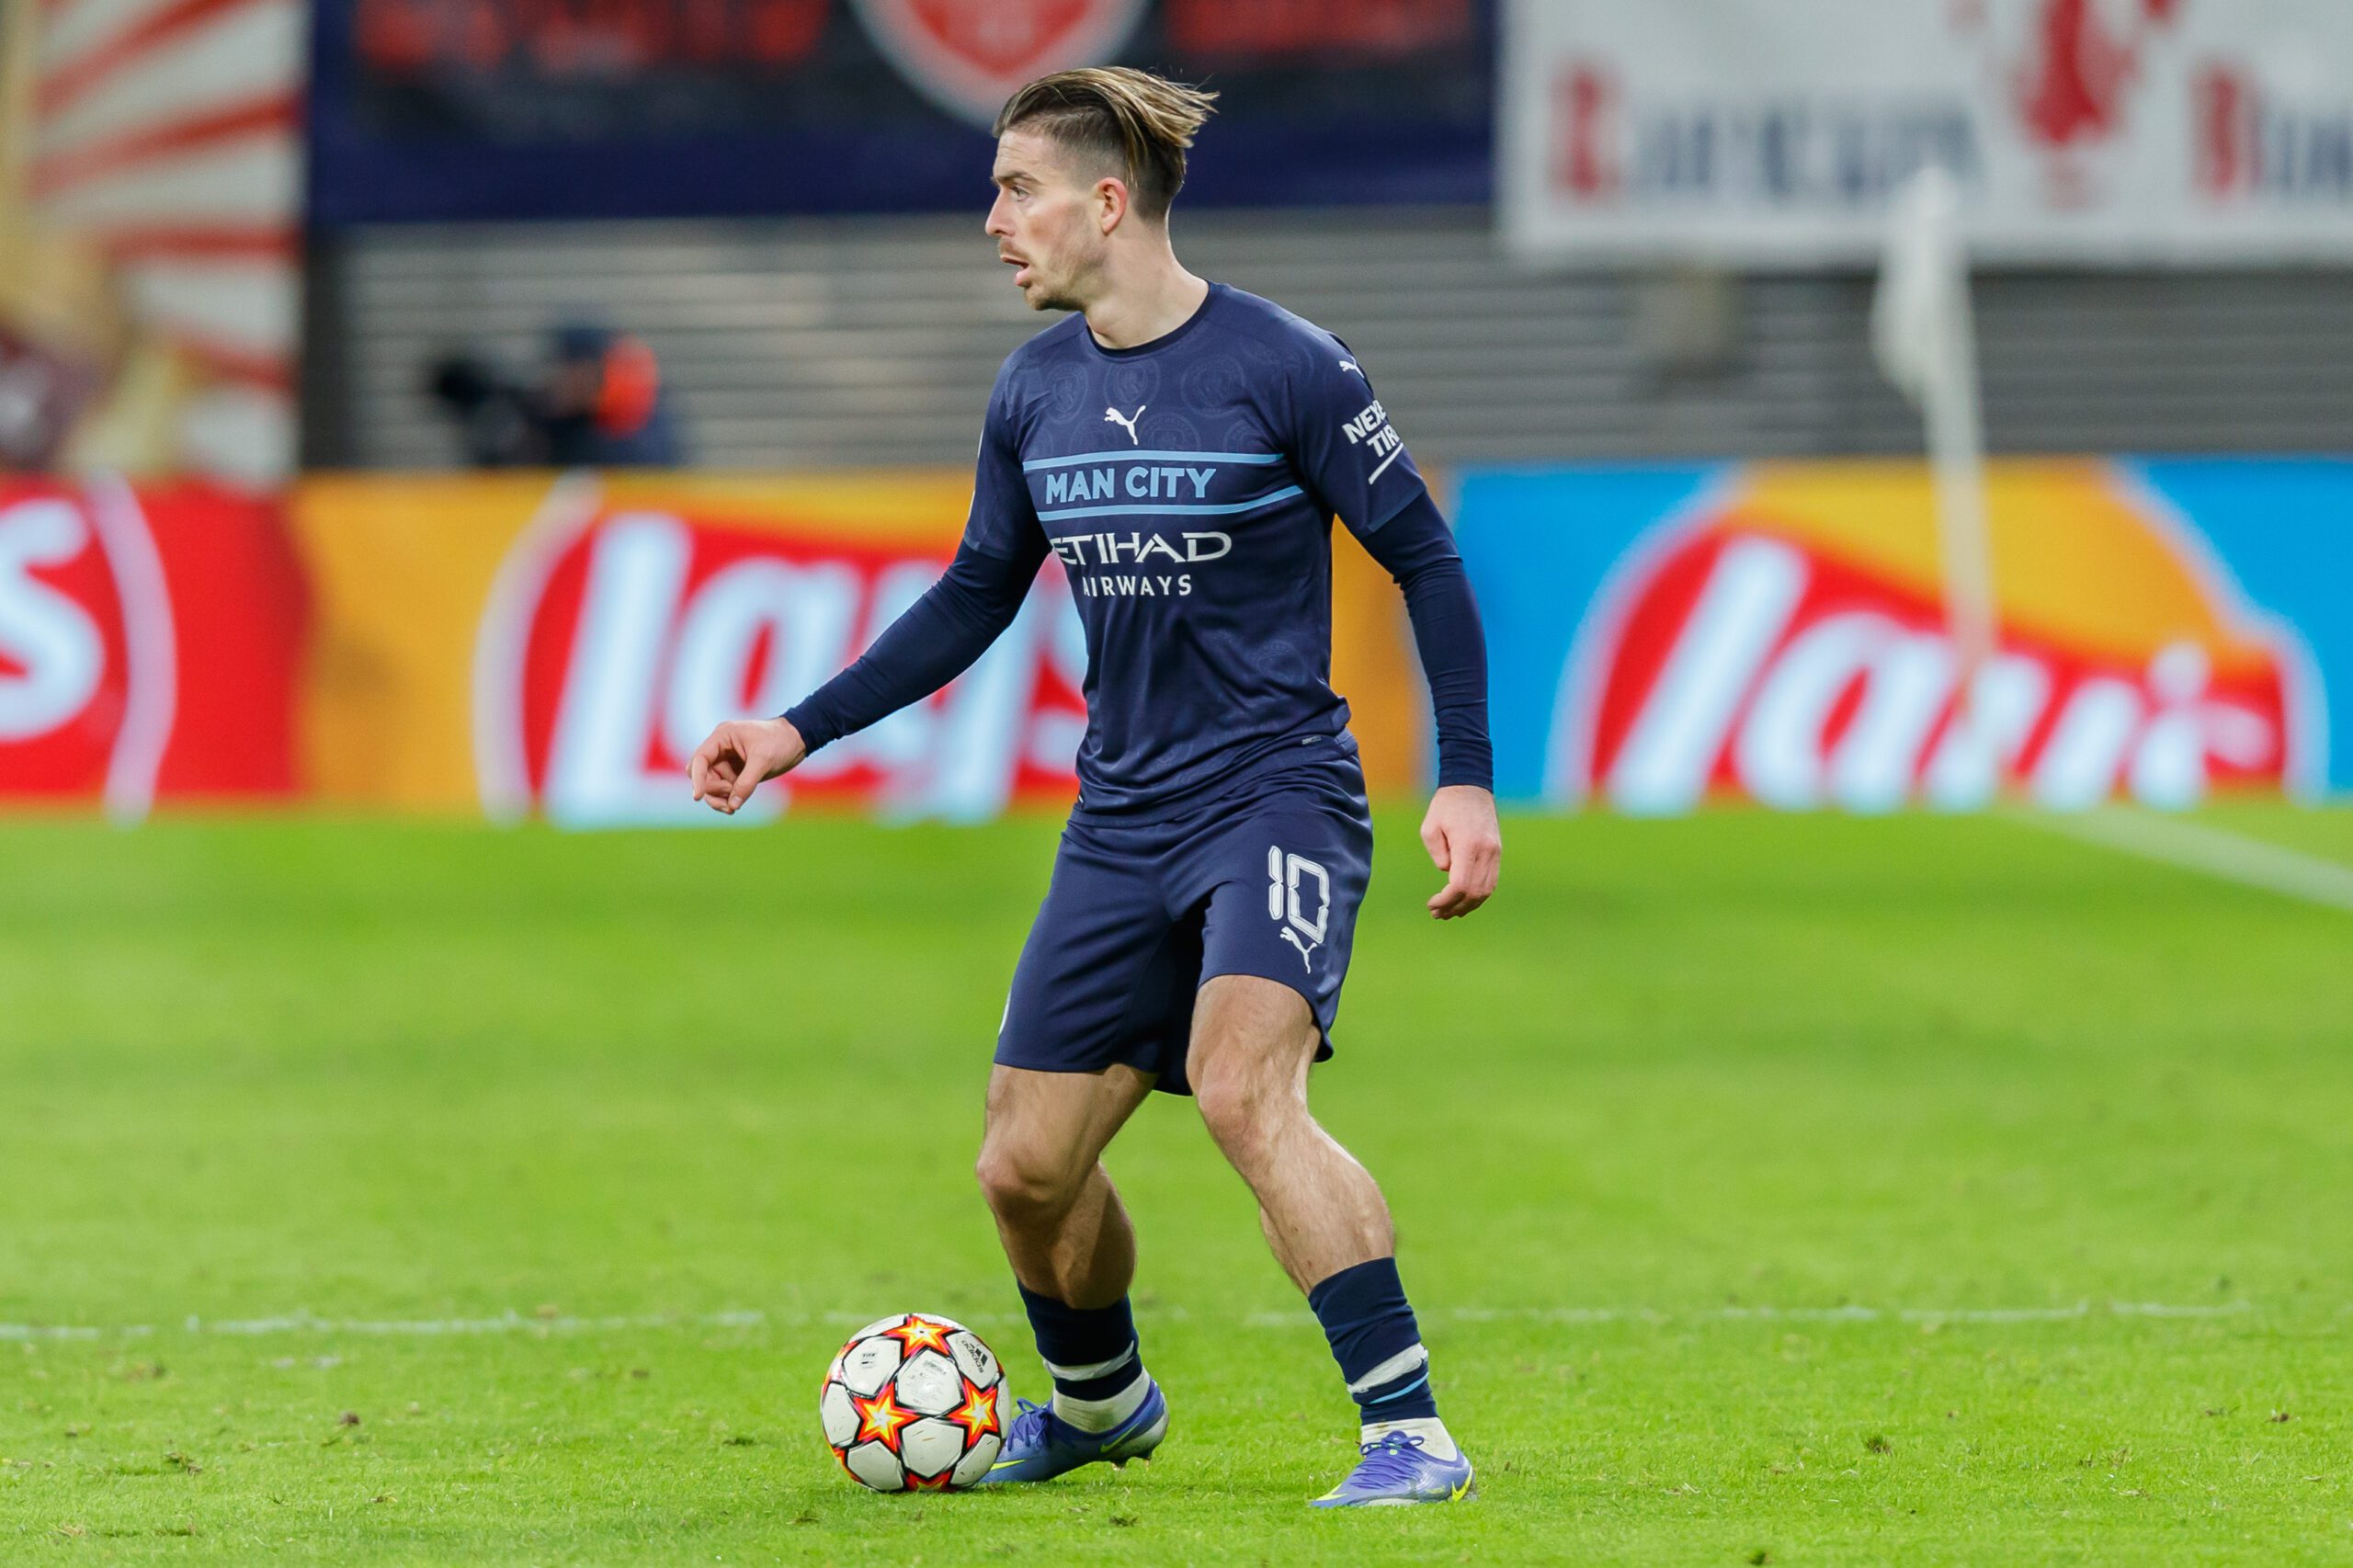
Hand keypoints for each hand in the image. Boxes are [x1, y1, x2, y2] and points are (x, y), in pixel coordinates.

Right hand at [688, 717, 806, 814]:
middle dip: (712, 789)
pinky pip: (724, 789)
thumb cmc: (781, 741)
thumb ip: (746, 783)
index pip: (700, 759)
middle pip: (702, 774)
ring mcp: (727, 761)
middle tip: (730, 795)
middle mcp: (721, 748)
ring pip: (711, 784)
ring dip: (718, 798)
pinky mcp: (736, 772)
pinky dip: (727, 799)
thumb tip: (732, 805)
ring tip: (733, 808)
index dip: (697, 778)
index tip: (698, 797)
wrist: (798, 739)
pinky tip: (734, 807)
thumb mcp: (763, 761)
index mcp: (723, 736)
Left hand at [1419, 784, 1499, 919]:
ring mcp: (1495, 852)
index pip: (1460, 884)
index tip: (1431, 904)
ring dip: (1468, 905)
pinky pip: (1491, 881)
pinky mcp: (1497, 852)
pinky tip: (1464, 902)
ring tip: (1449, 913)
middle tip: (1437, 914)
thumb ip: (1437, 854)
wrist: (1470, 786)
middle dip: (1455, 907)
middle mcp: (1486, 851)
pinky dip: (1478, 896)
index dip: (1446, 900)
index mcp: (1468, 845)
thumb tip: (1447, 873)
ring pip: (1486, 891)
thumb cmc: (1445, 806)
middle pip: (1474, 892)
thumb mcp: (1430, 828)